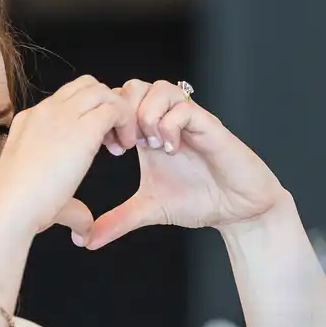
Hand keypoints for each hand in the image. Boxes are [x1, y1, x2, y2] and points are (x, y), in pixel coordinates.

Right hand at [0, 76, 128, 246]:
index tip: (99, 144)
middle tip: (113, 140)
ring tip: (121, 144)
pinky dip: (126, 122)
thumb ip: (71, 209)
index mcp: (30, 122)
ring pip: (101, 92)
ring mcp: (61, 115)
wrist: (10, 208)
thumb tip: (83, 232)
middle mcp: (45, 112)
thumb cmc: (21, 209)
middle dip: (105, 106)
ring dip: (118, 113)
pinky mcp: (81, 127)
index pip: (66, 100)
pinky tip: (124, 147)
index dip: (88, 116)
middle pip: (86, 86)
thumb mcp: (46, 198)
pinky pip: (115, 107)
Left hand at [86, 80, 289, 248]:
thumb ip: (118, 221)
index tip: (110, 149)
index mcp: (149, 134)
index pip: (121, 103)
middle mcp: (168, 122)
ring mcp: (189, 121)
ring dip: (148, 114)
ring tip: (150, 145)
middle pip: (136, 86)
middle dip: (125, 112)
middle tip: (128, 145)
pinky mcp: (210, 127)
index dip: (109, 120)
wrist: (237, 210)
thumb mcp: (149, 210)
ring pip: (160, 88)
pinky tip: (170, 149)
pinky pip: (185, 108)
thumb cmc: (199, 201)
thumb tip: (88, 240)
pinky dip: (170, 125)